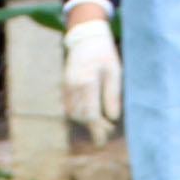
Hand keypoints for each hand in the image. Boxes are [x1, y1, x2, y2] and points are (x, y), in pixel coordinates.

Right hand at [61, 1, 120, 138]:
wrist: (86, 37)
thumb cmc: (104, 53)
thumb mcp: (115, 72)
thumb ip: (112, 95)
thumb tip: (113, 118)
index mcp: (87, 82)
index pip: (91, 114)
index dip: (97, 129)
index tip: (103, 141)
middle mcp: (73, 86)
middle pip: (81, 116)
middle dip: (93, 127)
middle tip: (107, 131)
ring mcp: (66, 86)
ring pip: (73, 113)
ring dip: (86, 121)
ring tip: (102, 123)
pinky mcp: (64, 86)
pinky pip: (69, 106)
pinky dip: (79, 113)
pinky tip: (91, 113)